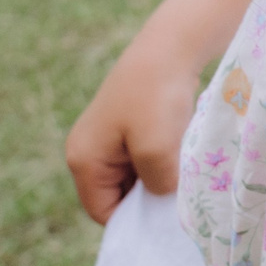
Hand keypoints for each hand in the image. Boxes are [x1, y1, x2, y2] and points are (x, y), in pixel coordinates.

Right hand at [65, 39, 199, 221]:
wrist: (172, 45)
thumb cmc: (158, 97)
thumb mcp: (157, 150)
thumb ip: (158, 184)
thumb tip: (164, 197)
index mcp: (83, 160)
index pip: (103, 212)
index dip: (134, 219)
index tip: (168, 214)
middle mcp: (89, 150)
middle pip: (118, 194)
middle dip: (148, 195)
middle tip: (180, 191)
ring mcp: (108, 136)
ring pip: (136, 175)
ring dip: (160, 174)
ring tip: (183, 166)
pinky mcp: (129, 124)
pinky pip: (145, 156)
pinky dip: (164, 157)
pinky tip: (183, 150)